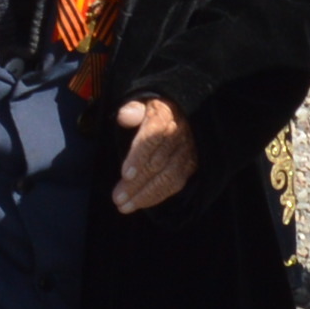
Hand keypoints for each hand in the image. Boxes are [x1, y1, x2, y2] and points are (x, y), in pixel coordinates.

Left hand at [111, 96, 195, 211]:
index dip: (139, 156)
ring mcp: (188, 151)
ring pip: (168, 177)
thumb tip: (124, 116)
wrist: (186, 109)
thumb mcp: (145, 101)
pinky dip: (158, 196)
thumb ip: (134, 108)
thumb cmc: (156, 109)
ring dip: (146, 195)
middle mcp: (179, 134)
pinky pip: (176, 183)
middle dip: (136, 183)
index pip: (153, 136)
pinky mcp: (192, 164)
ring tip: (125, 206)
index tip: (125, 174)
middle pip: (157, 162)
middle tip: (117, 198)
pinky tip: (142, 203)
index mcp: (166, 115)